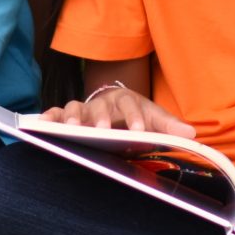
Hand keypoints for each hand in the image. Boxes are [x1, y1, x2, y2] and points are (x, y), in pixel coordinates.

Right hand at [45, 84, 195, 137]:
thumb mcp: (153, 118)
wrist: (116, 107)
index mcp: (125, 100)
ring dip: (72, 118)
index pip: (131, 106)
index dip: (134, 118)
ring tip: (70, 130)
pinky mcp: (66, 116)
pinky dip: (48, 118)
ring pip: (75, 109)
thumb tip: (192, 134)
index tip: (138, 132)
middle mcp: (102, 103)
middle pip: (100, 107)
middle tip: (101, 131)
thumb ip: (169, 127)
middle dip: (101, 119)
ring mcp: (83, 109)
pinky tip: (41, 126)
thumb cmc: (135, 116)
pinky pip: (54, 114)